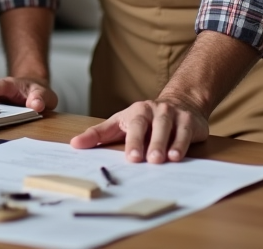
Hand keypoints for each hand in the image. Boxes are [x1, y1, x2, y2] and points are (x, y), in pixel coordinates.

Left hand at [69, 96, 208, 162]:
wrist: (182, 103)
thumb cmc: (146, 120)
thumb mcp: (121, 124)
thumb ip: (99, 134)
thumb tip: (74, 144)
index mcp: (135, 112)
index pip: (128, 125)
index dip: (125, 140)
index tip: (124, 157)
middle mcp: (153, 110)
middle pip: (145, 125)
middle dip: (141, 142)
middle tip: (138, 160)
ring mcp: (172, 114)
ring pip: (166, 128)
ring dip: (163, 144)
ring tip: (160, 160)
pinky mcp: (189, 122)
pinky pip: (184, 133)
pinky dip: (181, 145)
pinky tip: (177, 156)